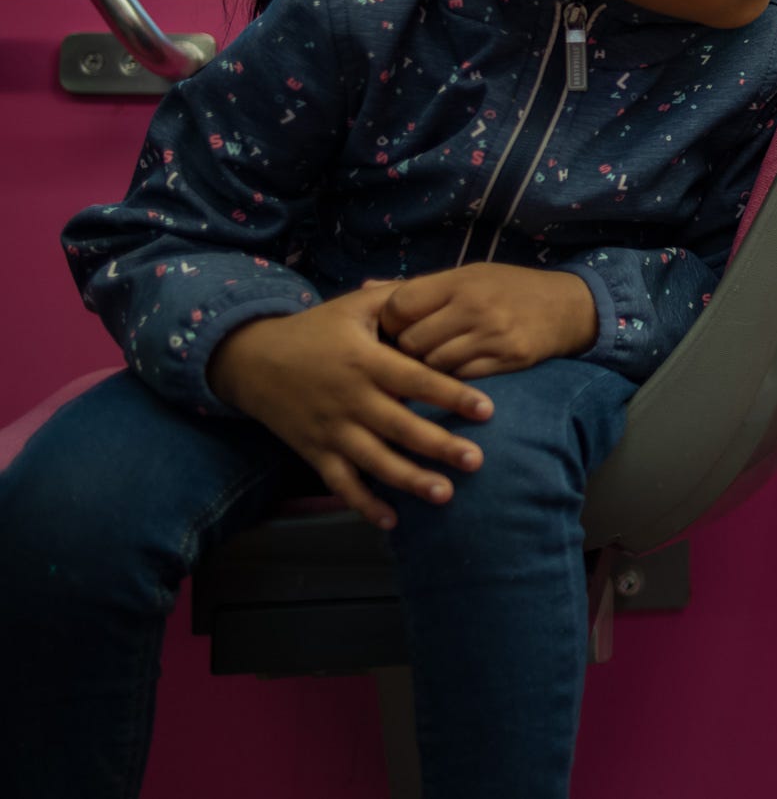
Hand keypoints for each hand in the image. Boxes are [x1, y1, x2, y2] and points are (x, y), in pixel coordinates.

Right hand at [208, 282, 492, 530]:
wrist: (251, 360)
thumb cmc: (315, 330)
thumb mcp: (354, 306)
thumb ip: (398, 299)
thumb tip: (441, 293)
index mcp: (364, 361)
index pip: (415, 380)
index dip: (451, 394)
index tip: (487, 409)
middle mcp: (349, 399)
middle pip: (400, 427)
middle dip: (439, 446)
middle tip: (477, 461)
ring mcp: (330, 429)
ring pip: (374, 461)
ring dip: (409, 480)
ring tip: (446, 494)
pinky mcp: (314, 451)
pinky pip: (340, 483)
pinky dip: (363, 504)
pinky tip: (391, 520)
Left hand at [379, 262, 599, 380]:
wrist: (568, 307)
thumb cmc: (509, 288)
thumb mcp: (468, 275)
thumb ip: (419, 286)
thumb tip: (366, 287)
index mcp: (461, 281)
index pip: (400, 305)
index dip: (390, 321)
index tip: (396, 327)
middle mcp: (475, 307)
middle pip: (412, 341)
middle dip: (405, 350)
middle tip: (411, 351)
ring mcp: (492, 336)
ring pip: (433, 365)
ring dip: (426, 369)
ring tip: (432, 363)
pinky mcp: (507, 360)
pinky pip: (460, 379)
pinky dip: (451, 378)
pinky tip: (454, 372)